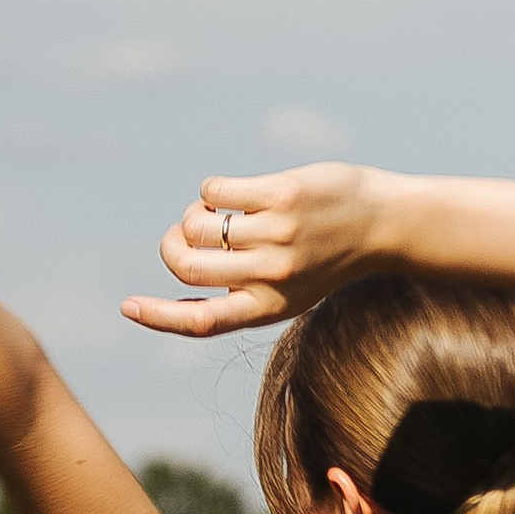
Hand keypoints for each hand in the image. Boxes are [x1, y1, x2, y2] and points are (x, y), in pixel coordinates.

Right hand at [123, 163, 386, 334]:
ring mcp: (277, 235)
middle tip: (180, 236)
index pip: (202, 322)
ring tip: (215, 213)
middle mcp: (271, 275)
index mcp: (267, 307)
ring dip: (193, 215)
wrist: (386, 225)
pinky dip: (211, 191)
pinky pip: (215, 191)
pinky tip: (233, 194)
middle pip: (187, 266)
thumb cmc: (330, 258)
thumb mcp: (290, 292)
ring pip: (197, 224)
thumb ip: (242, 294)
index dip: (159, 317)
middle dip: (170, 247)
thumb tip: (184, 282)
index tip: (128, 307)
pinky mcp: (281, 196)